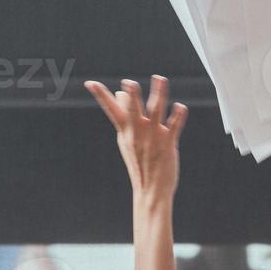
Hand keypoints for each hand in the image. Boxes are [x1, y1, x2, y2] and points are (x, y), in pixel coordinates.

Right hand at [85, 74, 187, 208]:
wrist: (150, 190)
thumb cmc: (140, 162)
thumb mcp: (127, 139)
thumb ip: (125, 116)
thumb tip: (120, 93)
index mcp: (125, 131)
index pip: (110, 109)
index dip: (101, 95)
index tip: (90, 83)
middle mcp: (137, 132)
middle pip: (132, 109)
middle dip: (131, 97)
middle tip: (129, 83)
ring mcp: (153, 137)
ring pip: (155, 111)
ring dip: (158, 95)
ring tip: (160, 79)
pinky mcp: (168, 144)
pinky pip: (174, 127)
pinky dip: (178, 116)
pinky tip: (180, 107)